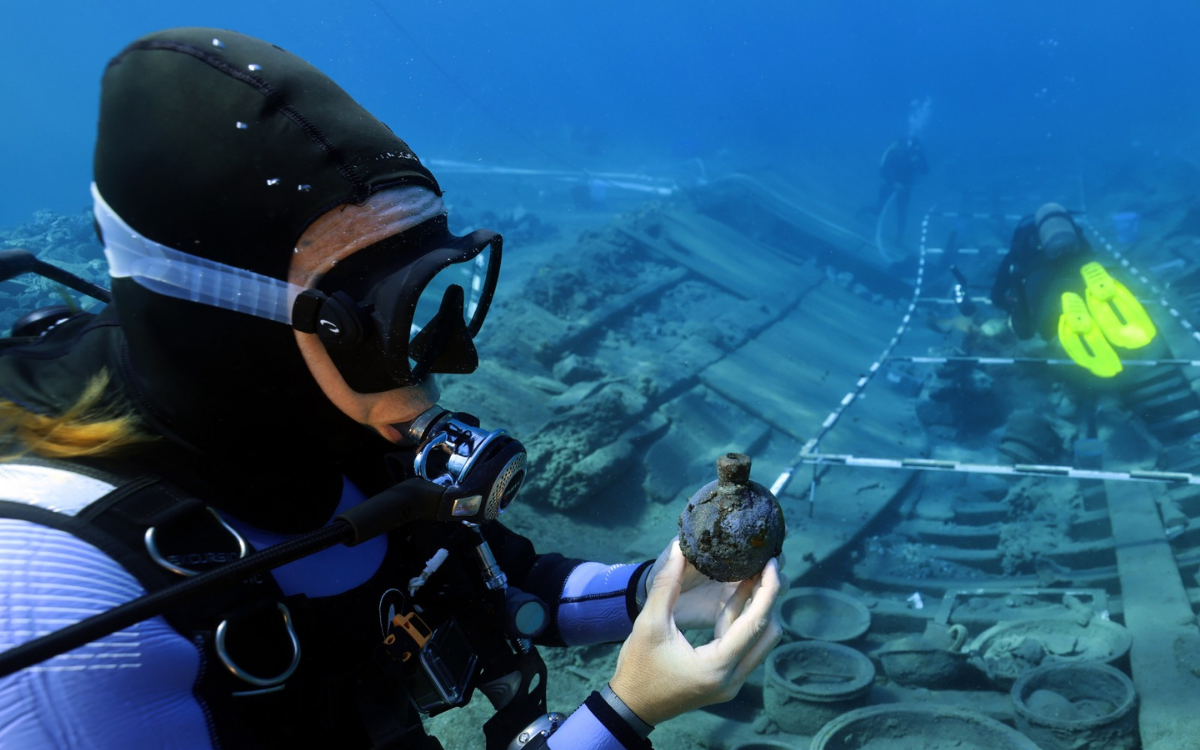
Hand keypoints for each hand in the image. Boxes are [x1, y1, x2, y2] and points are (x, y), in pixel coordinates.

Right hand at [609, 541, 783, 726]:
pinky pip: (747, 649)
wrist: (631, 705)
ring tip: (753, 575)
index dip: (768, 589)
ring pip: (761, 642)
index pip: (755, 623)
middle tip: (765, 566)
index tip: (771, 562)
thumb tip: (680, 549)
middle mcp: (732, 679)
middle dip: (769, 598)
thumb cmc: (638, 667)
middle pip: (768, 633)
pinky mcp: (726, 683)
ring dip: (758, 610)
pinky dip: (745, 623)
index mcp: (717, 666)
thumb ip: (667, 585)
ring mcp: (731, 684)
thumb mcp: (649, 623)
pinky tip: (738, 597)